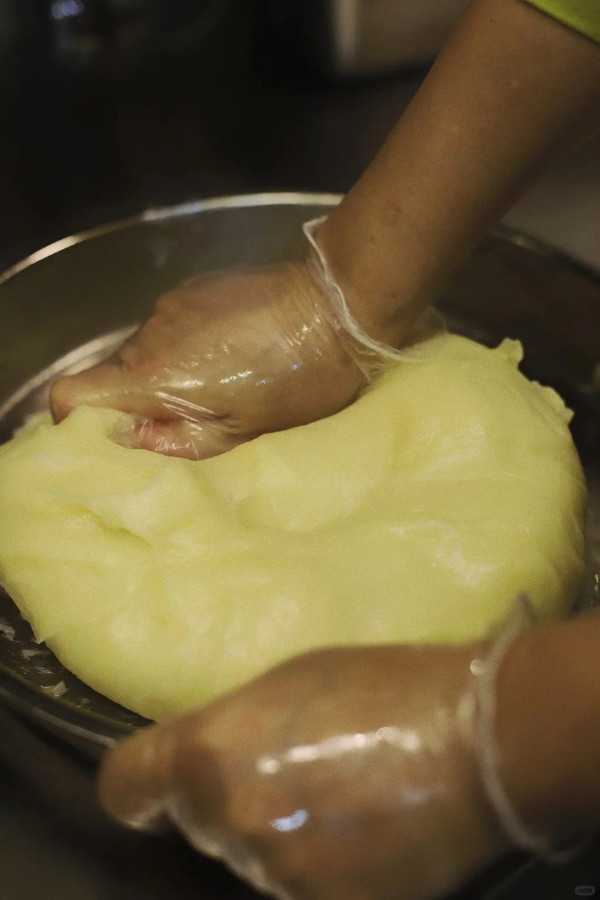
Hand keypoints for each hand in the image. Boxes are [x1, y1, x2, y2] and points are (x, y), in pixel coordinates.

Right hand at [50, 261, 368, 459]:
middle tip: (187, 423)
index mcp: (155, 374)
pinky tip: (231, 355)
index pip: (72, 393)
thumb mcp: (244, 429)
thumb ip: (181, 440)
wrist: (339, 303)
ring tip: (220, 386)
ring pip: (146, 352)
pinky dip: (186, 348)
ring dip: (168, 374)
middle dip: (139, 404)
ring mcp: (172, 305)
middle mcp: (150, 334)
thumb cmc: (300, 378)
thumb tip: (136, 441)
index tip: (107, 439)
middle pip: (114, 376)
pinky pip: (172, 328)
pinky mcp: (196, 288)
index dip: (75, 421)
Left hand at [98, 644, 506, 899]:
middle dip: (228, 800)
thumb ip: (234, 725)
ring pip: (250, 857)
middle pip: (198, 822)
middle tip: (293, 770)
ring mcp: (276, 875)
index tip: (161, 788)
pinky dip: (319, 865)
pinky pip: (298, 886)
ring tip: (340, 799)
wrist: (481, 740)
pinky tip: (363, 833)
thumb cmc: (384, 687)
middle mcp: (227, 822)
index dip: (142, 788)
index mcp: (208, 753)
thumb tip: (212, 758)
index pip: (127, 787)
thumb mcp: (291, 679)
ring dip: (278, 835)